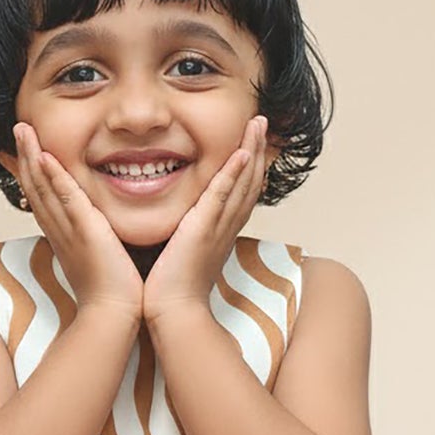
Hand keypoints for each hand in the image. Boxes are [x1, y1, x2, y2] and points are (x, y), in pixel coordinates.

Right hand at [11, 123, 145, 320]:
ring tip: (22, 129)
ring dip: (31, 157)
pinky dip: (53, 177)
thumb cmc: (112, 293)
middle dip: (23, 157)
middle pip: (34, 188)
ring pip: (43, 187)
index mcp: (62, 236)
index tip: (16, 153)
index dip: (28, 174)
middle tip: (16, 129)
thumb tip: (102, 232)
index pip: (40, 199)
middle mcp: (58, 230)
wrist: (114, 313)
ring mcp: (68, 229)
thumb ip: (97, 239)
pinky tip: (44, 156)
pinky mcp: (85, 230)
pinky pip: (65, 198)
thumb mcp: (98, 258)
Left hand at [142, 115, 270, 326]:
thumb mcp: (183, 254)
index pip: (240, 193)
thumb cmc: (172, 291)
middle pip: (250, 182)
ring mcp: (218, 227)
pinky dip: (233, 173)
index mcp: (221, 232)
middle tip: (261, 123)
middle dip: (257, 150)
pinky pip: (223, 196)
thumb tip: (178, 226)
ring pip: (242, 183)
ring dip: (251, 151)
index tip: (252, 143)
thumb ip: (184, 235)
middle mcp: (226, 227)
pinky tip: (242, 153)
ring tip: (256, 124)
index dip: (250, 167)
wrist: (173, 312)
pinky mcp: (203, 229)